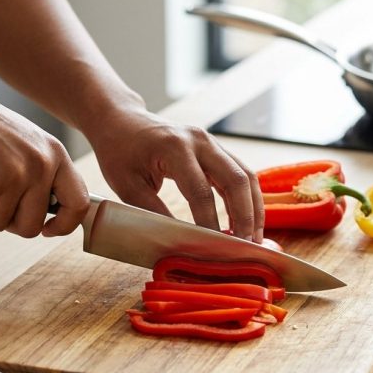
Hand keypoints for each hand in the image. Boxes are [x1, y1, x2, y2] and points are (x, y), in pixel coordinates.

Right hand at [0, 77, 89, 237]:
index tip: (47, 229)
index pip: (79, 203)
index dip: (64, 225)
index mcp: (55, 154)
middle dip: (7, 220)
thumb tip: (47, 216)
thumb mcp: (24, 142)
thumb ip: (40, 172)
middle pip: (31, 226)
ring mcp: (13, 176)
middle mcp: (40, 165)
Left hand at [86, 110, 264, 241]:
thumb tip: (180, 243)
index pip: (200, 192)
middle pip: (236, 179)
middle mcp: (199, 141)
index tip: (214, 250)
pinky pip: (239, 173)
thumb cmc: (120, 153)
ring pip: (245, 175)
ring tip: (252, 238)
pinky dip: (246, 198)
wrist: (122, 121)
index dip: (210, 224)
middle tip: (246, 247)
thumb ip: (154, 212)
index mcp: (174, 148)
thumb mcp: (128, 186)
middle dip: (245, 216)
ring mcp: (211, 142)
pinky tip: (245, 222)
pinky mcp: (215, 149)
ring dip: (253, 208)